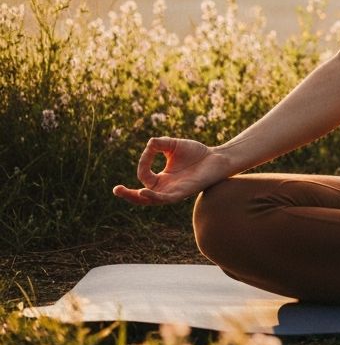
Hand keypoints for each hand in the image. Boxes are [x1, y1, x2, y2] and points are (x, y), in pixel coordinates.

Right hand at [113, 137, 233, 204]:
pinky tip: (144, 190)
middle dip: (127, 195)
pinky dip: (153, 196)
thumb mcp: (174, 145)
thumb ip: (159, 144)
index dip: (143, 163)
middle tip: (116, 190)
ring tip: (124, 192)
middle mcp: (165, 188)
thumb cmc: (197, 153)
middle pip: (142, 197)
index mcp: (162, 179)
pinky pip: (165, 198)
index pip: (144, 176)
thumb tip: (149, 144)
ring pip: (151, 200)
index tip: (150, 149)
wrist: (218, 158)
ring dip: (137, 197)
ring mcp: (173, 192)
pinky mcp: (182, 193)